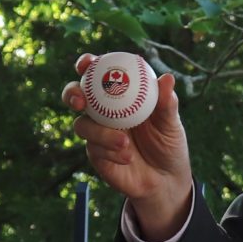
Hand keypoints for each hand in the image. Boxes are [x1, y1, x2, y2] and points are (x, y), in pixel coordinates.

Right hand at [62, 53, 194, 240]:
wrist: (166, 179)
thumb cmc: (169, 144)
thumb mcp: (171, 124)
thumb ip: (166, 103)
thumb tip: (167, 78)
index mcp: (121, 97)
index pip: (99, 75)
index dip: (88, 64)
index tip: (88, 62)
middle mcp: (104, 112)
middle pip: (76, 96)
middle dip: (72, 93)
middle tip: (81, 100)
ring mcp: (97, 133)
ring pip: (82, 125)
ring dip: (100, 133)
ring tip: (125, 142)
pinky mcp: (95, 154)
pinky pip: (93, 149)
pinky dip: (110, 152)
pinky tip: (127, 157)